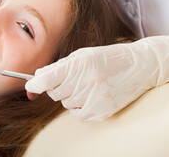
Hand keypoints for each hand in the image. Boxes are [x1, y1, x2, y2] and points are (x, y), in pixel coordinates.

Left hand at [25, 36, 168, 120]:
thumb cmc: (107, 58)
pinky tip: (90, 97)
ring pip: (65, 103)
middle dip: (56, 87)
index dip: (34, 85)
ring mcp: (95, 97)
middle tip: (70, 80)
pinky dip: (79, 108)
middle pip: (54, 93)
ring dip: (70, 96)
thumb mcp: (82, 55)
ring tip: (87, 85)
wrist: (139, 66)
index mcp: (78, 64)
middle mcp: (86, 81)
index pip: (45, 80)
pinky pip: (77, 114)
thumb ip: (58, 66)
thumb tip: (36, 77)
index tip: (31, 86)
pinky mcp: (102, 110)